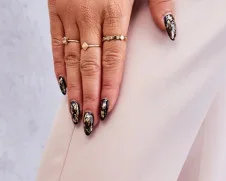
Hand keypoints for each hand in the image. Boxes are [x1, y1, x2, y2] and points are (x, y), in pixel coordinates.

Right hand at [49, 0, 176, 134]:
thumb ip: (158, 1)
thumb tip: (170, 30)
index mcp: (113, 6)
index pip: (112, 56)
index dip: (109, 84)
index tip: (107, 109)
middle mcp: (88, 13)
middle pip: (90, 64)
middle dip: (89, 96)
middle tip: (90, 123)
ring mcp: (69, 13)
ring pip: (71, 59)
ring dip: (74, 89)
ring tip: (76, 114)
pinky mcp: (54, 9)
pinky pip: (56, 44)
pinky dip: (59, 67)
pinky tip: (63, 87)